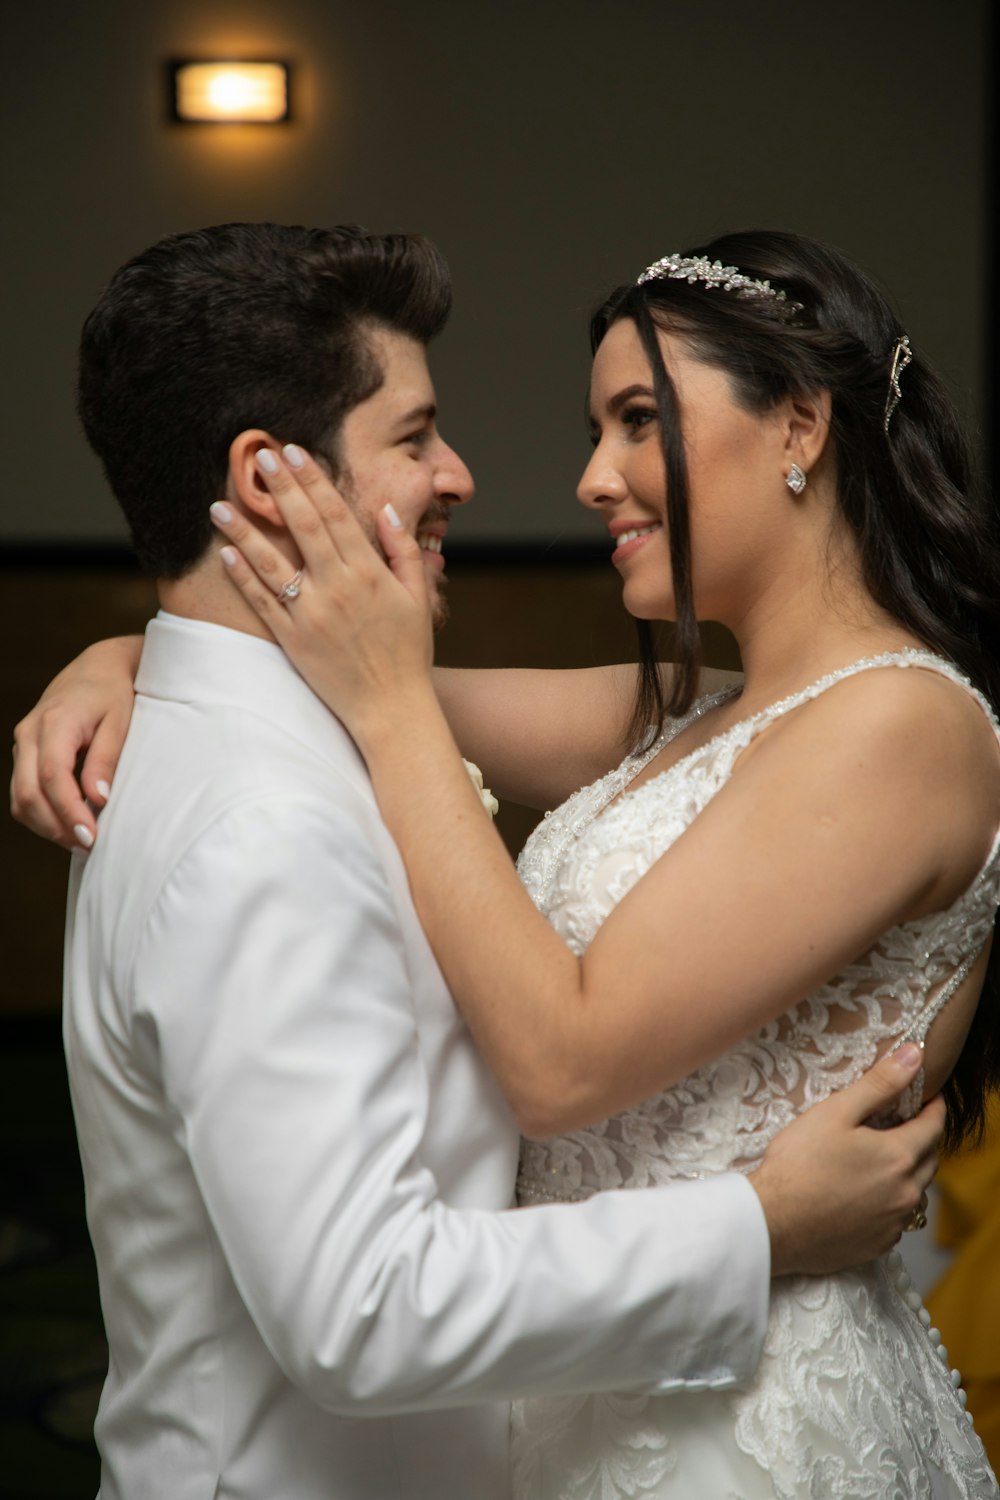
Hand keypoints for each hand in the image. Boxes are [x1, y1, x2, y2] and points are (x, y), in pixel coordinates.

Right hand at [10, 636, 140, 849]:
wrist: (98, 669)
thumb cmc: (113, 693)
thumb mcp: (119, 722)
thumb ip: (106, 760)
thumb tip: (97, 799)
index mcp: (54, 722)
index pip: (51, 776)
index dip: (68, 811)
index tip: (90, 836)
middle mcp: (30, 733)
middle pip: (28, 793)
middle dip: (55, 826)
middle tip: (88, 846)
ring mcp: (22, 743)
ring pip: (20, 798)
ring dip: (47, 825)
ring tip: (80, 839)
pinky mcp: (24, 753)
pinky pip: (22, 792)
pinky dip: (41, 814)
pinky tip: (68, 823)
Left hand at [212, 446, 434, 740]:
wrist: (392, 707)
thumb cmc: (408, 652)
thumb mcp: (418, 597)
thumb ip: (404, 550)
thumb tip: (387, 511)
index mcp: (369, 573)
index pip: (335, 513)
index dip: (312, 479)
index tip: (294, 452)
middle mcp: (338, 588)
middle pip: (302, 526)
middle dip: (279, 487)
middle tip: (258, 455)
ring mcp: (311, 614)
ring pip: (271, 562)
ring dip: (243, 530)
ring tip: (219, 504)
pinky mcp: (292, 639)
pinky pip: (262, 602)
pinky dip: (243, 576)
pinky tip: (226, 553)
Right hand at [750, 1044, 942, 1275]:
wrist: (773, 1222)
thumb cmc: (798, 1163)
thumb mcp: (836, 1111)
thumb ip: (879, 1083)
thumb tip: (915, 1056)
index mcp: (899, 1156)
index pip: (934, 1126)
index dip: (934, 1107)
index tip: (928, 1097)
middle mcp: (906, 1193)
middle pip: (930, 1160)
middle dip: (922, 1139)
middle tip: (901, 1124)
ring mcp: (893, 1223)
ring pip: (917, 1192)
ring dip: (909, 1173)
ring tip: (883, 1160)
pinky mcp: (878, 1244)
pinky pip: (898, 1218)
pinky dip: (892, 1202)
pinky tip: (867, 1194)